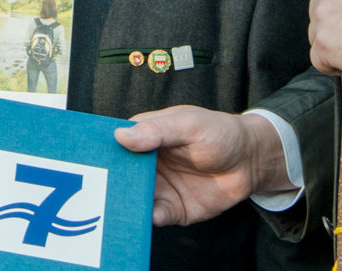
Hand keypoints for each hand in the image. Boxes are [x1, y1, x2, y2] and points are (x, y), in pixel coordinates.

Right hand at [114, 107, 288, 226]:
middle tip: (101, 189)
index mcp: (145, 136)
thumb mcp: (189, 124)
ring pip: (133, 198)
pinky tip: (150, 216)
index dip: (103, 152)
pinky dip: (149, 218)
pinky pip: (154, 216)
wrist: (250, 161)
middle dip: (111, 182)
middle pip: (120, 175)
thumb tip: (121, 135)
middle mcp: (146, 163)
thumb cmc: (219, 133)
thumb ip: (157, 130)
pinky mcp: (171, 208)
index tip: (91, 160)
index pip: (115, 144)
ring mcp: (158, 187)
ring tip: (120, 207)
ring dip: (126, 204)